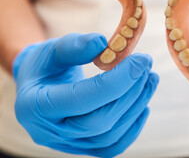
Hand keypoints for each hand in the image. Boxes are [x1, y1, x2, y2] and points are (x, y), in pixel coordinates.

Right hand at [13, 33, 158, 156]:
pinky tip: (143, 103)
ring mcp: (66, 144)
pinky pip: (112, 146)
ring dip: (136, 106)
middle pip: (99, 122)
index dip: (117, 81)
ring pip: (110, 135)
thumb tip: (101, 44)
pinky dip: (132, 127)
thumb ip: (74, 46)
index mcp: (35, 105)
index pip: (83, 98)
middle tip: (146, 67)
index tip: (140, 61)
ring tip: (150, 78)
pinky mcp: (82, 147)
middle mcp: (49, 132)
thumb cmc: (45, 65)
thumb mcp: (52, 49)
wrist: (36, 86)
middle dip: (130, 93)